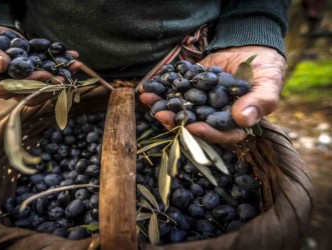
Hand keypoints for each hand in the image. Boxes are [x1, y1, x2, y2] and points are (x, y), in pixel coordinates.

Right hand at [0, 19, 81, 104]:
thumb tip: (3, 64)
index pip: (3, 90)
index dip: (21, 87)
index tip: (37, 80)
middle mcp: (5, 82)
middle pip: (27, 88)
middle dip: (46, 84)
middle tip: (60, 79)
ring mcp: (19, 73)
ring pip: (40, 77)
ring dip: (59, 73)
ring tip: (74, 67)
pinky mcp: (28, 61)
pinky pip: (44, 62)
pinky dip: (59, 59)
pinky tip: (73, 56)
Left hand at [139, 46, 286, 143]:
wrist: (252, 45)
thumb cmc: (266, 68)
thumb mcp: (269, 83)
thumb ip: (260, 102)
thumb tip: (244, 119)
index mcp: (235, 123)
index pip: (221, 134)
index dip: (207, 133)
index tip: (193, 127)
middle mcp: (214, 116)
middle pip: (194, 123)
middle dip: (176, 120)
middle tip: (161, 115)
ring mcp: (200, 102)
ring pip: (180, 108)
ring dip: (163, 106)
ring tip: (148, 100)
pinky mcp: (190, 88)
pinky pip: (175, 90)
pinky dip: (161, 88)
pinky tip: (147, 86)